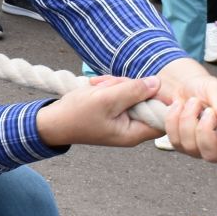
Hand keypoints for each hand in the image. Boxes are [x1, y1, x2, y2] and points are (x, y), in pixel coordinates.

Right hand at [36, 77, 164, 148]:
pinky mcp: (115, 109)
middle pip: (147, 100)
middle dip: (129, 87)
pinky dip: (110, 86)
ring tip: (98, 87)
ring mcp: (123, 118)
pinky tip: (95, 87)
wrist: (53, 120)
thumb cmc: (77, 114)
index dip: (161, 100)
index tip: (149, 87)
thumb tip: (158, 83)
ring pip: (133, 92)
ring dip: (116, 84)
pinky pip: (121, 91)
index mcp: (134, 133)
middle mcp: (132, 128)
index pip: (163, 118)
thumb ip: (133, 90)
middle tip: (110, 87)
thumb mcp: (106, 99)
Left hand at [150, 58, 216, 163]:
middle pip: (213, 156)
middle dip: (204, 131)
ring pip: (191, 148)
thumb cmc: (206, 89)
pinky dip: (174, 120)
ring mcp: (200, 148)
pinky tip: (179, 106)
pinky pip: (175, 140)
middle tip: (206, 110)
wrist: (184, 85)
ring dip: (188, 120)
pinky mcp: (182, 145)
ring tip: (193, 102)